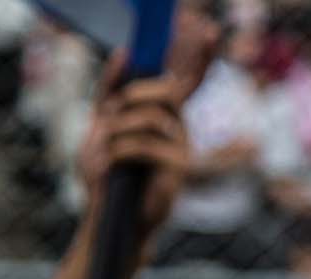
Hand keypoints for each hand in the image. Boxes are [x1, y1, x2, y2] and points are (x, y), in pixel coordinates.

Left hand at [76, 53, 192, 241]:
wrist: (108, 213)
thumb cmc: (106, 171)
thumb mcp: (101, 121)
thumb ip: (111, 88)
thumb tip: (125, 52)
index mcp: (165, 114)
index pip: (185, 79)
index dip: (202, 54)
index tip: (208, 32)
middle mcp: (179, 128)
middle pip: (168, 89)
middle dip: (132, 94)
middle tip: (107, 113)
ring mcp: (181, 148)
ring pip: (150, 117)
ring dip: (116, 128)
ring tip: (102, 147)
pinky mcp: (177, 170)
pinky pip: (144, 145)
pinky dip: (118, 150)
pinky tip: (109, 165)